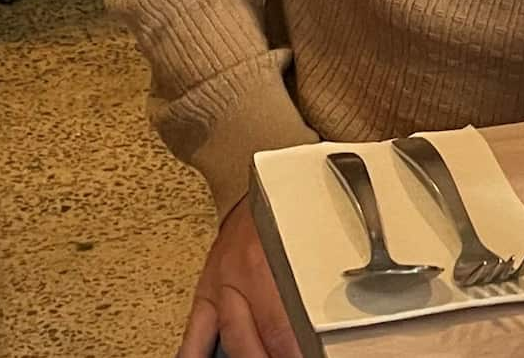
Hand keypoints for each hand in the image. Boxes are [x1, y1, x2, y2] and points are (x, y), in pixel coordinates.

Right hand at [179, 195, 300, 357]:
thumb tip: (330, 312)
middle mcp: (238, 276)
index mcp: (267, 260)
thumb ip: (314, 274)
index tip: (308, 356)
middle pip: (253, 338)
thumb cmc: (282, 206)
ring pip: (229, 338)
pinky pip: (193, 333)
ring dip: (248, 357)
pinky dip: (194, 355)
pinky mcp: (204, 293)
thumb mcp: (308, 234)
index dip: (296, 350)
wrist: (250, 183)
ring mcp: (218, 287)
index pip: (282, 324)